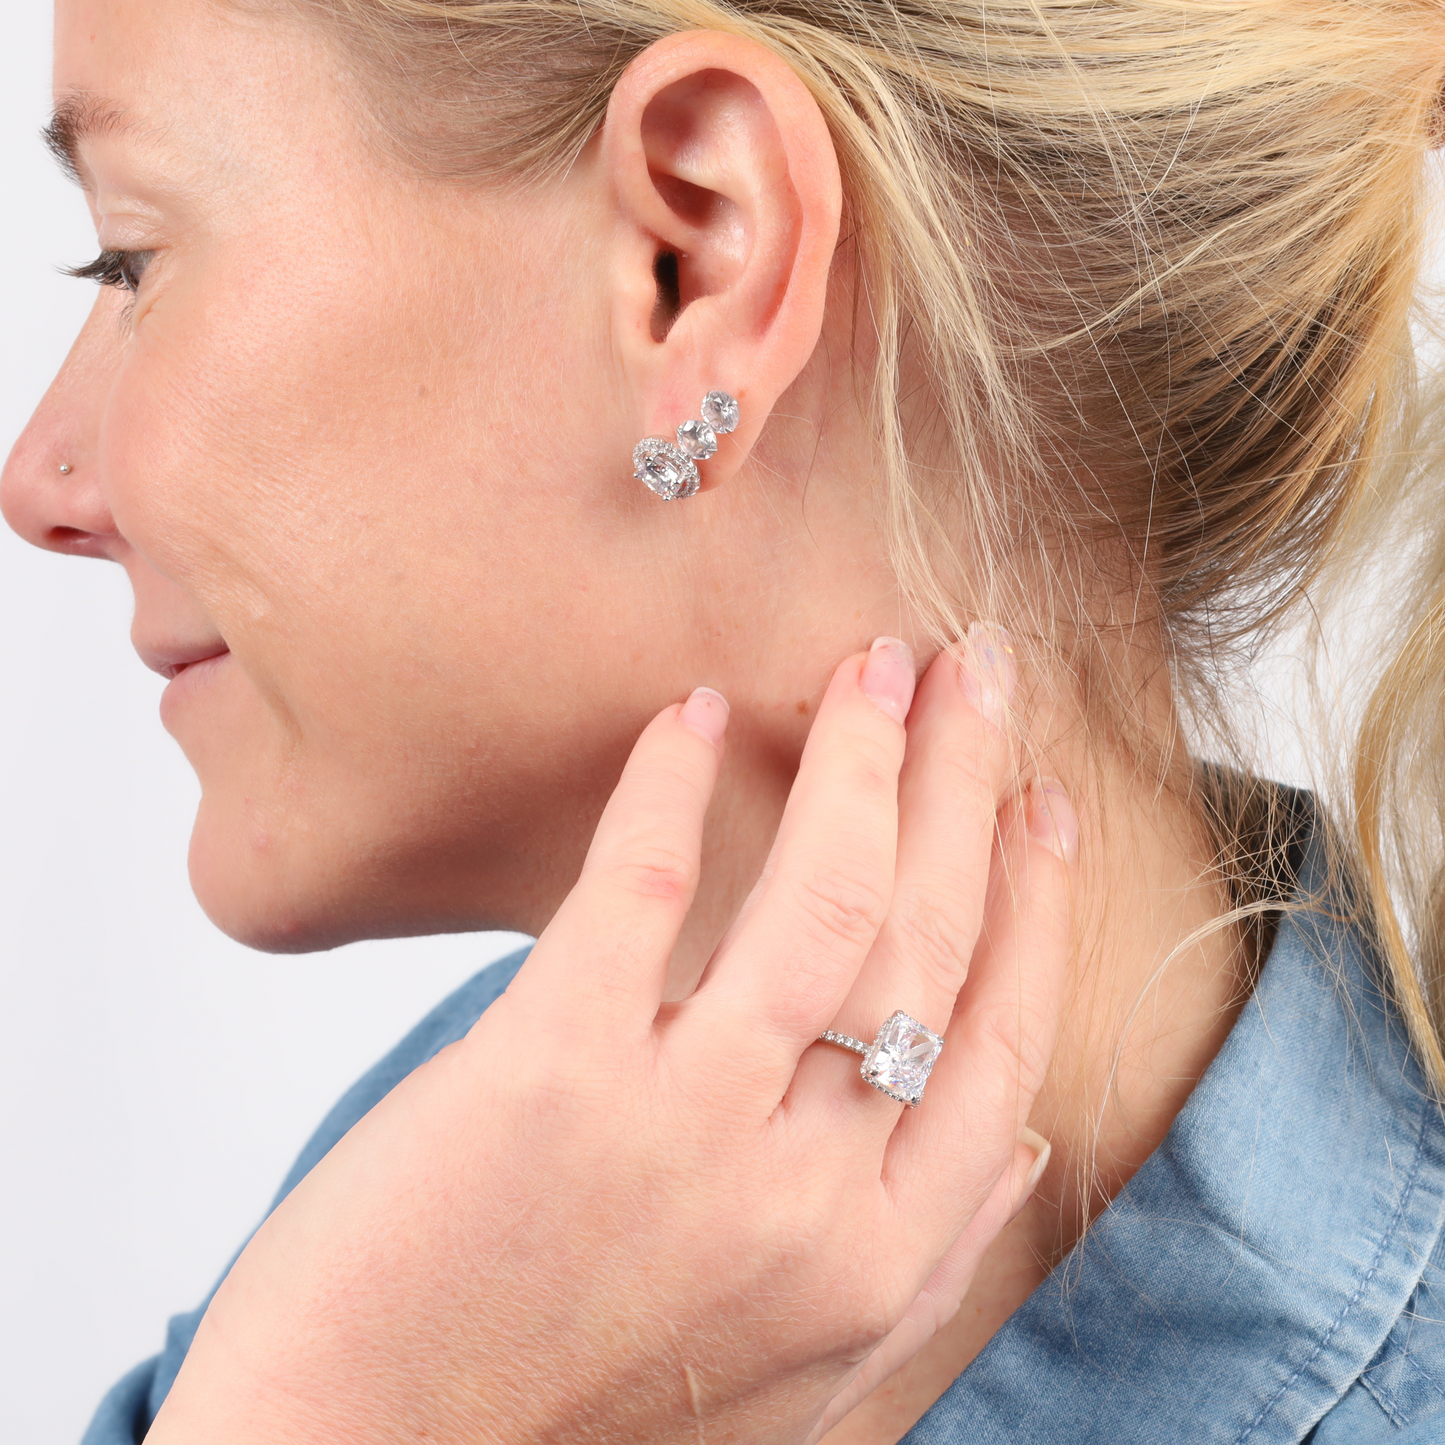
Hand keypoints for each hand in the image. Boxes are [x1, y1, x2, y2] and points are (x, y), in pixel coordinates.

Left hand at [147, 636, 1076, 1444]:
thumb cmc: (579, 1403)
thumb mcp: (801, 1367)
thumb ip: (931, 1258)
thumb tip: (1027, 1135)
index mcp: (878, 1255)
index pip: (1003, 1037)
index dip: (1035, 899)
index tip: (1037, 797)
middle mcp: (806, 1189)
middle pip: (930, 936)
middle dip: (969, 779)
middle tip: (979, 667)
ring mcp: (682, 1125)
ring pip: (827, 898)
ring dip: (866, 756)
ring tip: (877, 662)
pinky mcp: (552, 1068)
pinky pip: (643, 885)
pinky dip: (672, 784)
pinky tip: (693, 716)